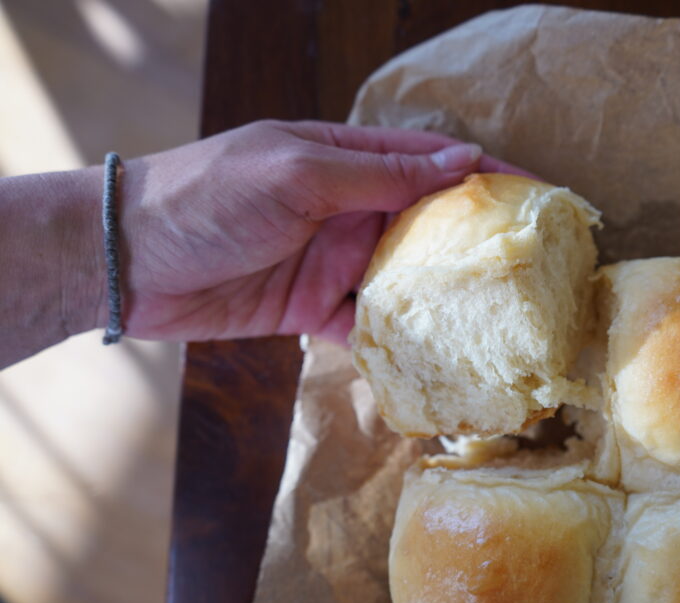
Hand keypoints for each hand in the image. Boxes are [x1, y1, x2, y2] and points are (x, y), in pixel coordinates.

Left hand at [107, 120, 525, 342]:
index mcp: (348, 159)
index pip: (435, 162)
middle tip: (534, 272)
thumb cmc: (207, 197)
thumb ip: (380, 174)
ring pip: (407, 279)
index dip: (489, 175)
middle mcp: (350, 208)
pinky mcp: (314, 308)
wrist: (127, 262)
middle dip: (479, 245)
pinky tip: (434, 355)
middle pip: (430, 225)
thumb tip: (461, 161)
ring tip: (499, 321)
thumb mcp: (297, 174)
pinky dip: (399, 339)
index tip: (541, 197)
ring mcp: (334, 260)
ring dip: (445, 298)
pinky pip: (369, 325)